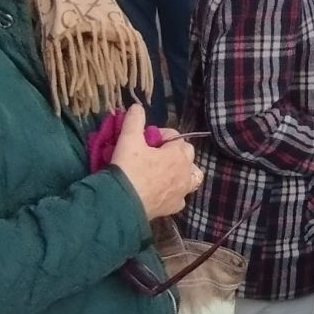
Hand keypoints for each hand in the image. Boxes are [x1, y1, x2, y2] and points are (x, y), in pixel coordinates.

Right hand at [110, 104, 201, 218]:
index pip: (175, 136)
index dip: (160, 135)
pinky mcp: (174, 207)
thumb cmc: (129, 168)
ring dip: (181, 171)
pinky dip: (174, 192)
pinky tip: (161, 191)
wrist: (123, 202)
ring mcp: (182, 191)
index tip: (146, 139)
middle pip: (187, 155)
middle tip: (154, 153)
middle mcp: (185, 172)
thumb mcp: (128, 139)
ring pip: (191, 177)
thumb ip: (134, 120)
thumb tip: (137, 107)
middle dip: (174, 151)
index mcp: (178, 154)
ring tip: (164, 172)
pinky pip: (180, 197)